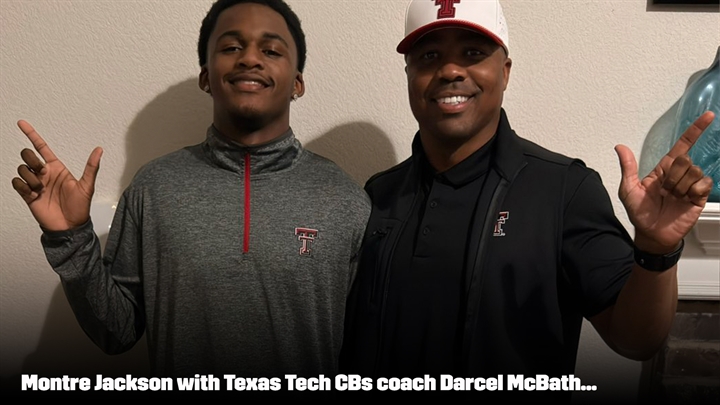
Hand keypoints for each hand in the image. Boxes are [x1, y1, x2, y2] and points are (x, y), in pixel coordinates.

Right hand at [11, 120, 102, 230]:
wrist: (70, 226)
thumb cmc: (79, 207)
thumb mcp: (87, 186)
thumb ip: (91, 167)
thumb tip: (99, 150)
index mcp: (57, 168)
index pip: (41, 147)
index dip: (31, 134)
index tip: (21, 123)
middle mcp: (44, 173)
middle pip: (28, 155)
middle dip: (32, 160)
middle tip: (42, 173)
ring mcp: (35, 183)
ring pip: (22, 169)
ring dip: (30, 178)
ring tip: (41, 189)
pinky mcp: (27, 195)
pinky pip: (16, 183)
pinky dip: (22, 186)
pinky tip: (33, 194)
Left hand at [615, 111, 714, 252]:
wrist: (651, 234)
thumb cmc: (640, 213)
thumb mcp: (628, 189)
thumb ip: (628, 167)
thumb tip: (620, 146)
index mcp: (664, 169)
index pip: (682, 146)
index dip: (695, 131)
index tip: (708, 116)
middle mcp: (679, 175)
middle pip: (685, 159)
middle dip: (672, 175)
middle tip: (664, 191)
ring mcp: (691, 185)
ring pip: (693, 171)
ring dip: (680, 186)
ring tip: (673, 198)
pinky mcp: (700, 196)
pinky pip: (703, 184)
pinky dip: (693, 191)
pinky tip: (685, 200)